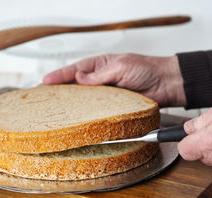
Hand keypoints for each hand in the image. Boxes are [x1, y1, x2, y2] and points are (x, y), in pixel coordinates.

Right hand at [43, 53, 185, 106]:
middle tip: (45, 98)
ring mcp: (108, 94)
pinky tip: (79, 118)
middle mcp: (102, 79)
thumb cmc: (147, 69)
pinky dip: (89, 114)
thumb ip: (100, 74)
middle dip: (61, 91)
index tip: (45, 82)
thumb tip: (79, 77)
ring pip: (86, 100)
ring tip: (57, 110)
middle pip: (77, 85)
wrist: (166, 84)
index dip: (60, 75)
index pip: (76, 69)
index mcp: (101, 64)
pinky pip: (98, 111)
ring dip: (72, 105)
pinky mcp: (115, 106)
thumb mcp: (121, 66)